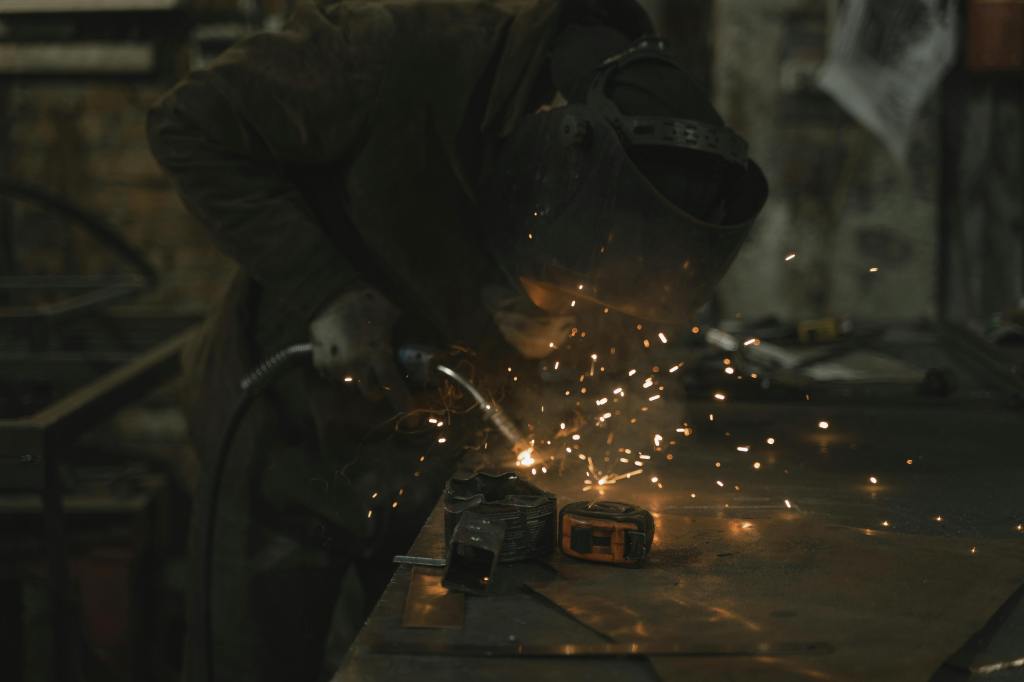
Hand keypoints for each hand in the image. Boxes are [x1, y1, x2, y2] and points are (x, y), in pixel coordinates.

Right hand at [309, 287, 411, 411]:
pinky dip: (340, 371)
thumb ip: (409, 334)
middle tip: (380, 377)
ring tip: (360, 358)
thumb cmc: (367, 303)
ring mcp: (336, 367)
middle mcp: (356, 365)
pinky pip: (334, 376)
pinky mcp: (320, 364)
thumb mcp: (394, 316)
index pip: (392, 384)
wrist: (330, 295)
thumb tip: (432, 348)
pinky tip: (343, 353)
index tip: (411, 415)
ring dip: (359, 379)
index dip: (402, 401)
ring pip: (352, 385)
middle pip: (371, 393)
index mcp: (377, 354)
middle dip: (378, 390)